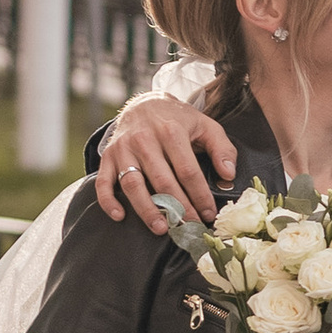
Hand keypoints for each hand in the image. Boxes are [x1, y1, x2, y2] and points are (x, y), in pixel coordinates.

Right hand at [97, 97, 236, 230]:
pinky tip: (120, 216)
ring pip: (133, 184)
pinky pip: (103, 182)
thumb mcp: (206, 126)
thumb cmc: (178, 120)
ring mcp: (123, 149)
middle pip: (162, 181)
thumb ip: (222, 149)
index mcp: (171, 131)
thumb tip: (228, 175)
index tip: (209, 214)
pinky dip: (108, 201)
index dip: (199, 195)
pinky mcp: (108, 156)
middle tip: (190, 227)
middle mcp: (144, 139)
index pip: (188, 171)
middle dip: (178, 208)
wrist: (144, 104)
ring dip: (147, 210)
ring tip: (162, 228)